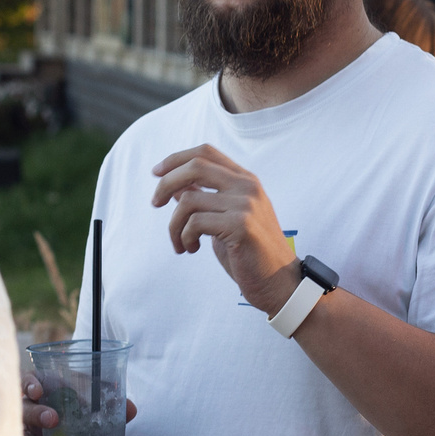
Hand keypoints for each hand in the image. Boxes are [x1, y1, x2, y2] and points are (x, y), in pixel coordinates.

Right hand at [21, 370, 135, 435]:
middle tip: (53, 419)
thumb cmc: (77, 427)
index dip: (29, 384)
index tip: (39, 390)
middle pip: (22, 409)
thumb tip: (130, 409)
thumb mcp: (92, 415)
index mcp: (42, 396)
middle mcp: (26, 415)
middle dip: (36, 413)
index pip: (27, 382)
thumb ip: (109, 410)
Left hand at [148, 144, 299, 312]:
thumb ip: (206, 199)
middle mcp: (247, 187)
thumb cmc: (250, 254)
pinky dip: (185, 237)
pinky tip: (191, 249)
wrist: (279, 283)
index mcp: (245, 181)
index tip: (157, 173)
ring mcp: (246, 205)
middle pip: (195, 166)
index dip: (176, 158)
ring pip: (188, 200)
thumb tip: (174, 187)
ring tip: (180, 243)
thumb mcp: (226, 219)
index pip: (206, 152)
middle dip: (166, 183)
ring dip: (174, 225)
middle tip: (155, 203)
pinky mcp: (240, 225)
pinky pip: (195, 223)